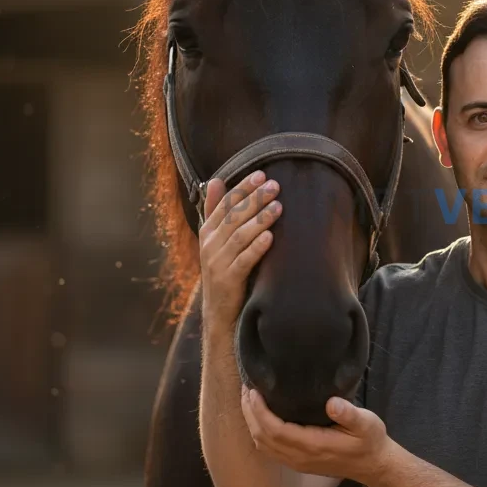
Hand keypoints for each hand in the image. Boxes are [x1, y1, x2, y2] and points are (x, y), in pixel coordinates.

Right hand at [199, 171, 280, 334]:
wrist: (218, 312)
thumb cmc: (223, 269)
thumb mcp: (216, 240)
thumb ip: (216, 211)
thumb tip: (215, 180)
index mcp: (208, 231)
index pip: (225, 204)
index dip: (242, 188)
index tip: (261, 174)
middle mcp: (210, 244)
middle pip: (233, 216)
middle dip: (254, 199)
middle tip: (275, 186)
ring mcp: (217, 263)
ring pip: (239, 236)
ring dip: (259, 220)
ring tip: (278, 207)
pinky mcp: (227, 280)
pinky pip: (243, 261)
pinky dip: (256, 248)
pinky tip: (270, 237)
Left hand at [241, 389, 392, 484]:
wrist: (373, 466)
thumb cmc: (370, 441)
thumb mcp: (367, 423)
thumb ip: (349, 414)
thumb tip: (332, 403)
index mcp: (313, 446)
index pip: (275, 430)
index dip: (260, 412)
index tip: (254, 391)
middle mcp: (300, 457)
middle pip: (263, 437)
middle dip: (250, 413)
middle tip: (246, 389)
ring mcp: (297, 462)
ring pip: (263, 445)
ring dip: (251, 423)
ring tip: (249, 400)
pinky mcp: (298, 462)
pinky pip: (269, 450)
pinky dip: (259, 432)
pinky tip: (260, 417)